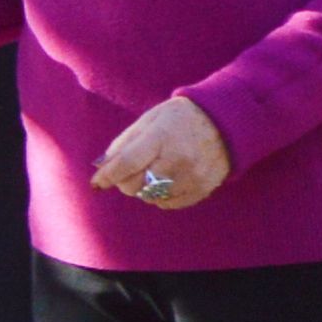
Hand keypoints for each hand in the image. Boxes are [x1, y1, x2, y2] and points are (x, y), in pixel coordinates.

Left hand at [92, 95, 233, 213]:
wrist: (225, 120)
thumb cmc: (180, 118)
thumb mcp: (150, 119)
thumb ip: (125, 143)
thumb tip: (103, 167)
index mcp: (161, 136)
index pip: (127, 163)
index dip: (108, 176)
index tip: (97, 183)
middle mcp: (178, 158)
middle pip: (137, 185)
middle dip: (126, 182)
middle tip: (130, 172)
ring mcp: (192, 176)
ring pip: (151, 197)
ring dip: (145, 188)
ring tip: (154, 171)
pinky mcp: (202, 188)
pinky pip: (169, 203)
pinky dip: (161, 195)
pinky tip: (168, 179)